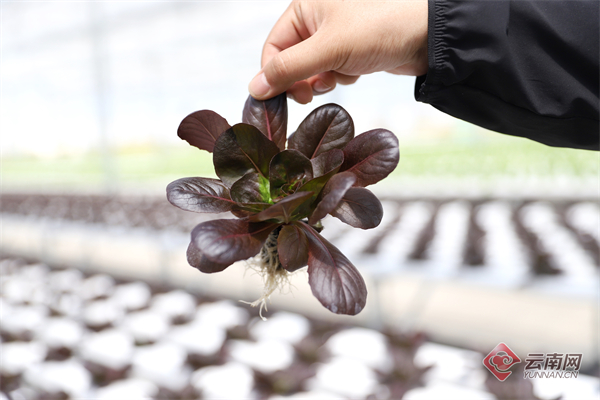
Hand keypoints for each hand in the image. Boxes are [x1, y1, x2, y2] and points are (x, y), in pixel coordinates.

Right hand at [248, 0, 427, 103]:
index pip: (273, 46)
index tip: (282, 98)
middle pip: (292, 59)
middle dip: (302, 78)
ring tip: (339, 76)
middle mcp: (318, 18)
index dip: (274, 74)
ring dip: (322, 78)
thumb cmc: (380, 28)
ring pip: (312, 68)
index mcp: (305, 7)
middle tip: (310, 94)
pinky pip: (333, 70)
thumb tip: (254, 88)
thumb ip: (289, 69)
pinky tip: (357, 71)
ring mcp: (336, 34)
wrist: (428, 36)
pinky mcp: (352, 49)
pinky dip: (341, 76)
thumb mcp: (329, 50)